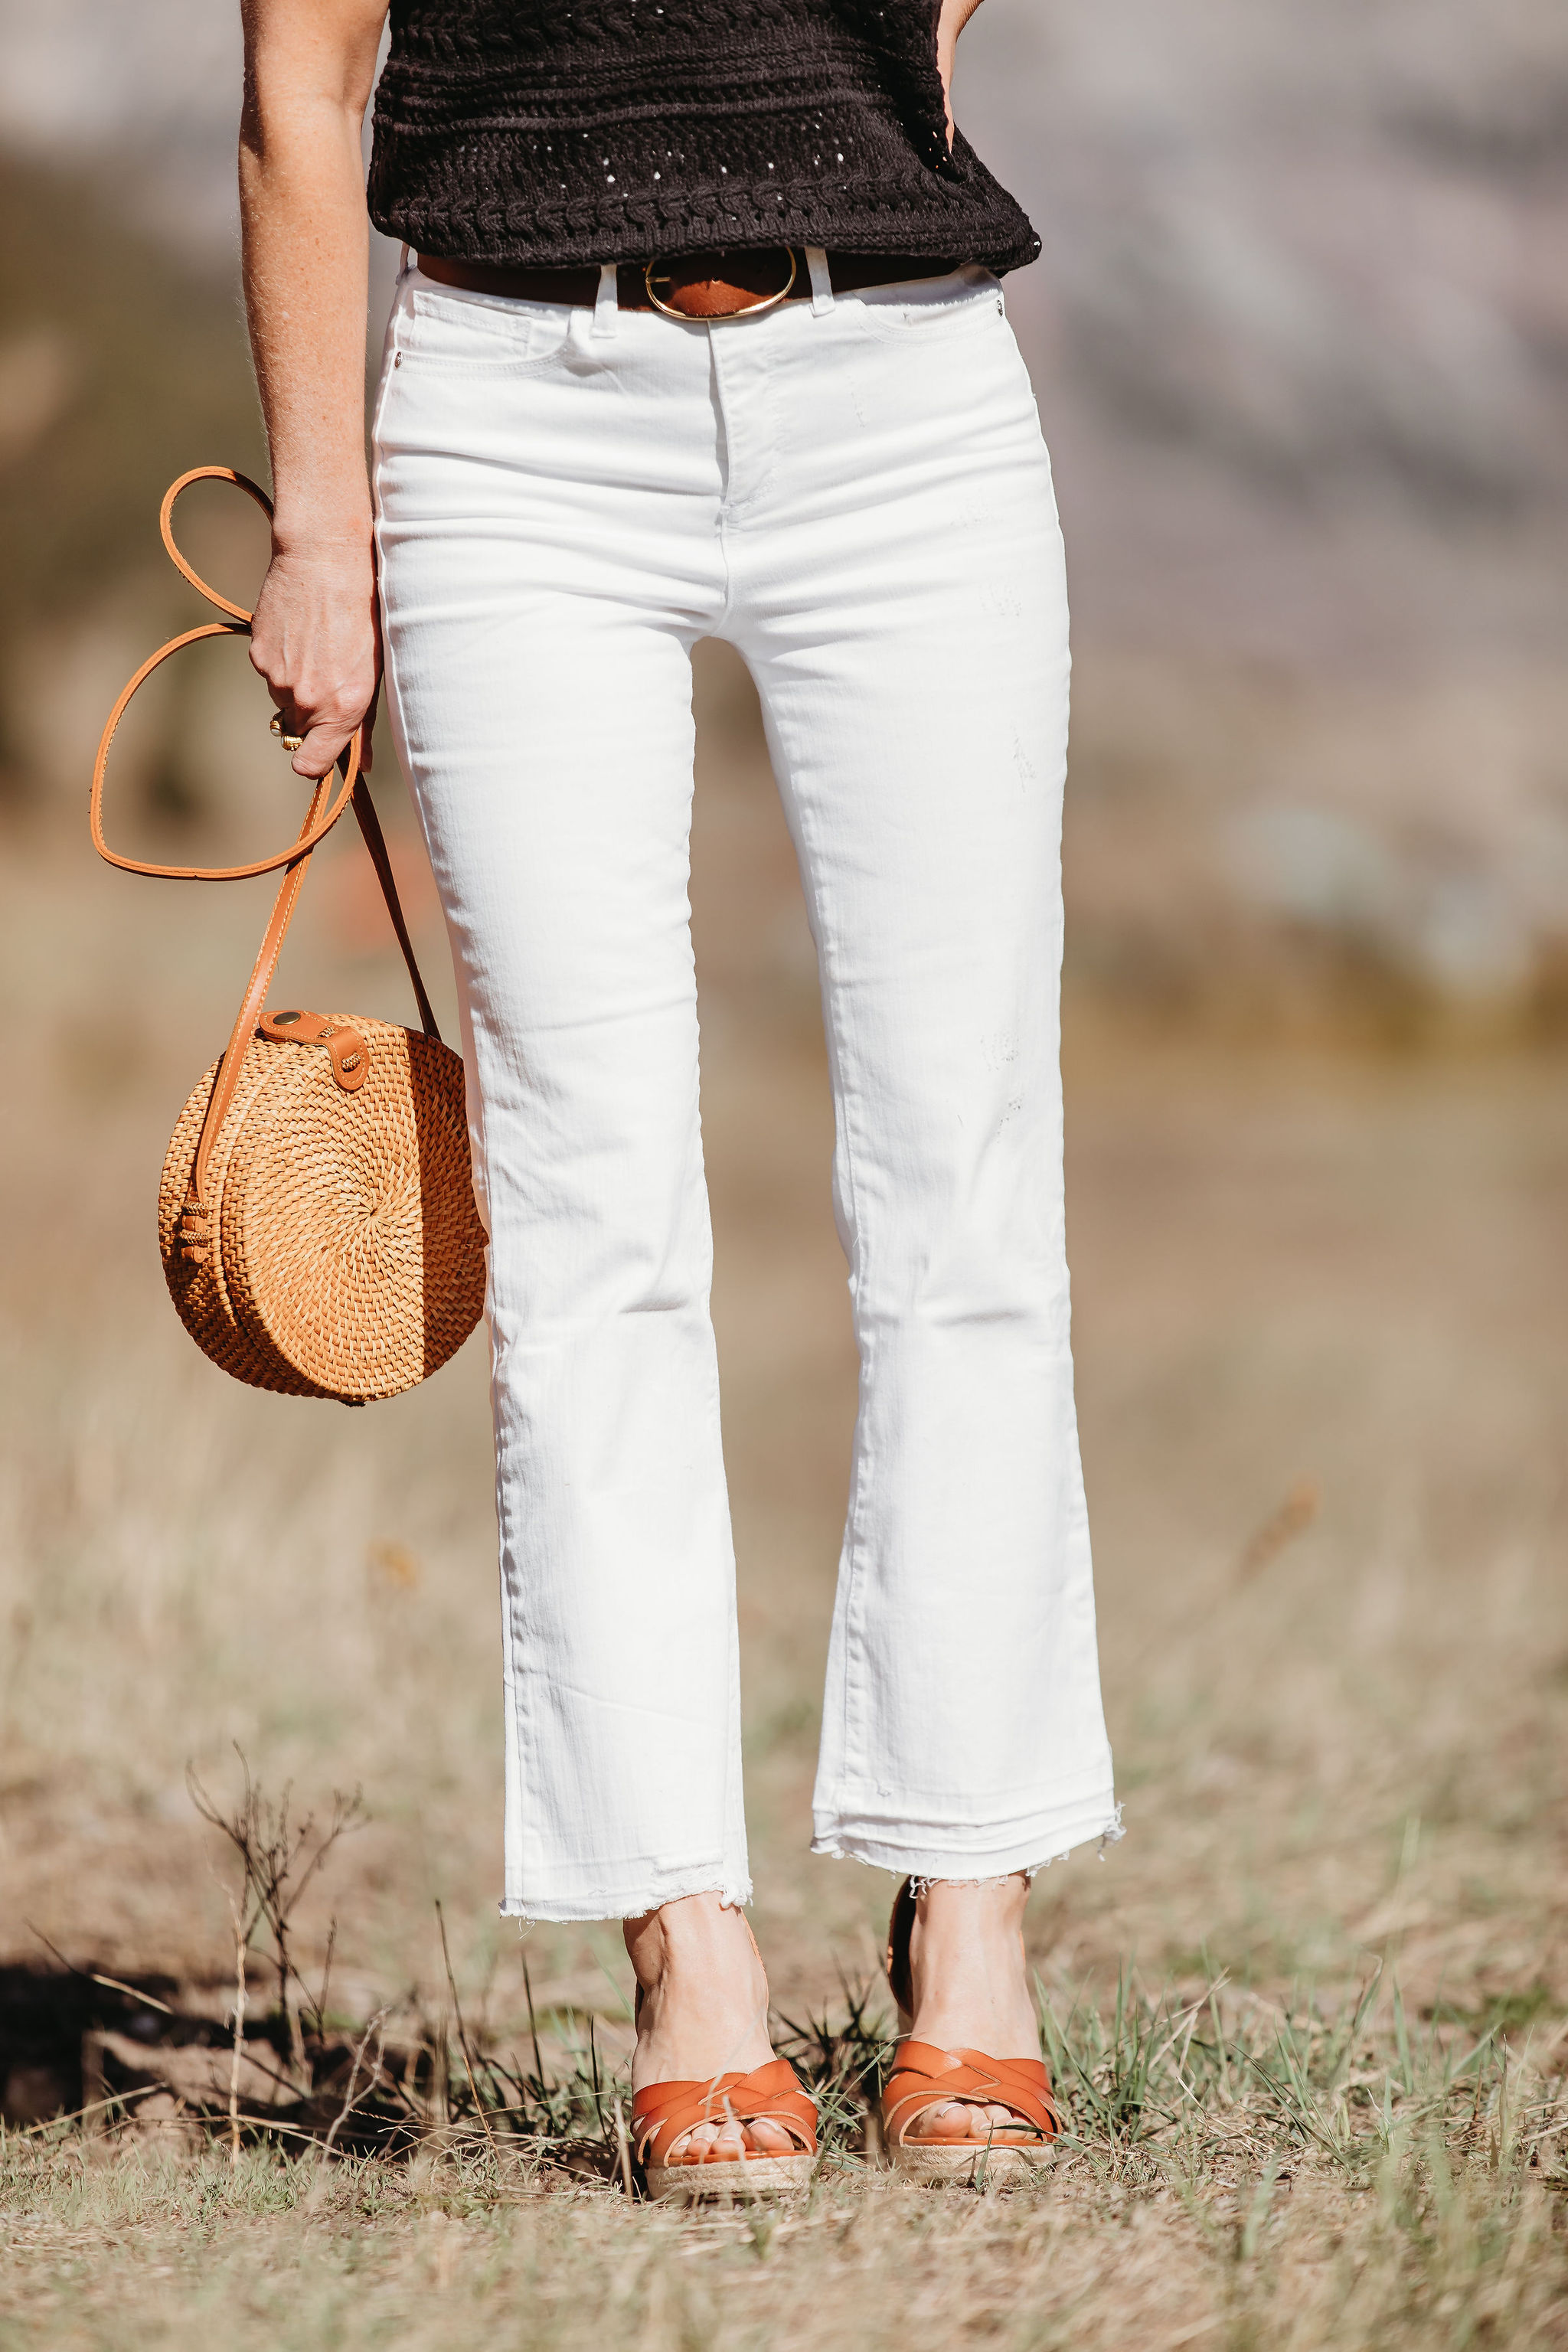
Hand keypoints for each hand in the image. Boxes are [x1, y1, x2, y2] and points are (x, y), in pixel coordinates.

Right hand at [248, 535, 380, 779]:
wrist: (325, 560)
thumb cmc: (363, 613)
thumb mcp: (375, 671)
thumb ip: (364, 723)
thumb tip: (360, 764)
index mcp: (342, 708)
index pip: (311, 765)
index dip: (314, 763)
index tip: (320, 754)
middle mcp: (307, 699)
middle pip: (298, 730)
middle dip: (312, 716)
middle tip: (328, 677)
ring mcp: (278, 677)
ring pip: (283, 699)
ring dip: (296, 684)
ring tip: (317, 646)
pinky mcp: (258, 654)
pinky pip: (269, 673)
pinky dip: (282, 660)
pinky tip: (300, 632)